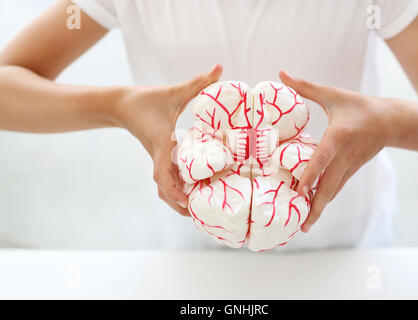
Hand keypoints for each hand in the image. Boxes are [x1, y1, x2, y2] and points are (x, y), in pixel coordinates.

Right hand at [112, 65, 222, 215]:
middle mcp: (158, 157)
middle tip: (200, 215)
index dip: (173, 188)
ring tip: (198, 211)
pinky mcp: (158, 159)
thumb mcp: (173, 92)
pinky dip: (177, 190)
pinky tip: (192, 192)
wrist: (120, 105)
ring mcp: (156, 160)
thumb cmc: (145, 100)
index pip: (163, 172)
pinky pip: (166, 179)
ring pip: (164, 188)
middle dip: (179, 204)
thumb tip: (220, 68)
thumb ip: (197, 82)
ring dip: (177, 201)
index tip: (187, 201)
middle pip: (163, 189)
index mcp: (160, 145)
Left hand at [279, 70, 393, 231]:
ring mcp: (350, 166)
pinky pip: (336, 188)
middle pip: (330, 185)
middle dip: (316, 206)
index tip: (299, 190)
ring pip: (333, 191)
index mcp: (339, 135)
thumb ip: (304, 87)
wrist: (391, 121)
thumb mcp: (332, 94)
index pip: (323, 157)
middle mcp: (345, 155)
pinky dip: (325, 201)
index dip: (311, 173)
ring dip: (320, 209)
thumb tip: (280, 72)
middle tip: (302, 226)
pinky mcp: (351, 171)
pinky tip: (314, 212)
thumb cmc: (358, 106)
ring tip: (304, 226)